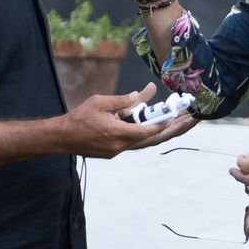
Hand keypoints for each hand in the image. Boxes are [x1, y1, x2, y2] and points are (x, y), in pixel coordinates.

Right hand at [66, 83, 196, 157]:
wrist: (61, 137)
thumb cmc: (79, 118)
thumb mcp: (101, 102)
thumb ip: (122, 100)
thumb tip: (139, 95)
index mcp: (118, 133)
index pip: (147, 131)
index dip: (162, 124)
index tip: (174, 117)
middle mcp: (120, 146)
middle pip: (150, 139)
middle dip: (170, 130)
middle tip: (186, 122)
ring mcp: (116, 152)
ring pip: (142, 142)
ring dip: (157, 133)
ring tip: (174, 124)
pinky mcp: (112, 153)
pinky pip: (132, 144)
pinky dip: (142, 135)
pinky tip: (150, 127)